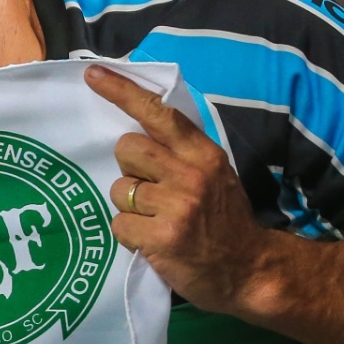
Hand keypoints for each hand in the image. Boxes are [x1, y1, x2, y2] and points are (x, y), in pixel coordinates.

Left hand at [87, 67, 270, 316]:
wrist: (251, 270)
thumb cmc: (224, 219)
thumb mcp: (214, 174)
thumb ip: (181, 151)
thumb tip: (136, 127)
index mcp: (204, 154)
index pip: (159, 114)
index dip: (123, 92)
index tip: (92, 73)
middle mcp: (190, 174)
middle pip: (126, 149)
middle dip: (130, 168)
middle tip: (152, 189)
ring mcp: (177, 205)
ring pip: (119, 189)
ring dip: (131, 207)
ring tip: (157, 220)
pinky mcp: (162, 237)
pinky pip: (119, 225)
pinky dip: (130, 235)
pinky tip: (153, 241)